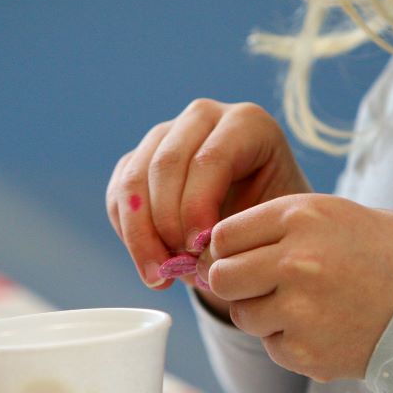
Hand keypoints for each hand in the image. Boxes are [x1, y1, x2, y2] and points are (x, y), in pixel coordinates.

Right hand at [107, 100, 311, 311]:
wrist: (259, 221)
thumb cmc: (272, 221)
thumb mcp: (272, 223)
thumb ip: (241, 231)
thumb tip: (195, 254)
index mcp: (247, 123)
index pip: (210, 158)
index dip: (198, 206)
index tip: (199, 249)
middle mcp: (203, 117)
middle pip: (167, 165)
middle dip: (166, 223)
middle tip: (177, 267)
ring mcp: (165, 134)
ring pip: (134, 179)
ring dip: (141, 234)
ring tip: (159, 275)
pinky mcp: (137, 159)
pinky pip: (119, 196)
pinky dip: (129, 234)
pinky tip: (150, 264)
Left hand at [198, 194, 392, 381]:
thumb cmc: (392, 253)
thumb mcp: (335, 215)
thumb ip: (277, 228)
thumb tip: (217, 251)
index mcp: (301, 216)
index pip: (225, 234)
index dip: (232, 248)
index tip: (247, 256)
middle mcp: (295, 260)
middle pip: (222, 277)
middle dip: (238, 283)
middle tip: (268, 286)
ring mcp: (300, 309)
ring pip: (243, 315)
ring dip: (264, 314)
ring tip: (309, 306)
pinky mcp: (306, 352)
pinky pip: (272, 346)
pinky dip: (291, 342)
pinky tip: (328, 328)